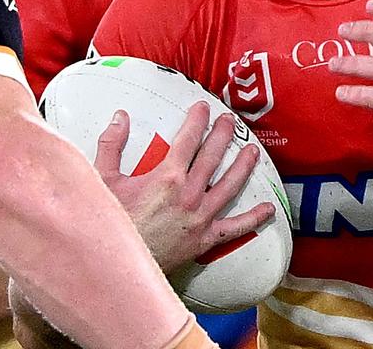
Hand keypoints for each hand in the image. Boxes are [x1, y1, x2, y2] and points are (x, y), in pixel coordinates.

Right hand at [94, 102, 274, 272]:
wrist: (116, 264)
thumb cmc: (111, 224)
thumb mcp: (103, 181)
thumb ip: (111, 145)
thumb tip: (120, 117)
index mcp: (167, 177)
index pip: (188, 140)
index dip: (197, 120)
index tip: (203, 108)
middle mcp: (189, 194)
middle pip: (213, 157)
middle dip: (222, 135)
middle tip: (229, 121)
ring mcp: (200, 217)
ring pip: (230, 185)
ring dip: (243, 166)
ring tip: (252, 151)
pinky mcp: (205, 239)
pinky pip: (235, 227)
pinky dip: (254, 218)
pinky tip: (268, 209)